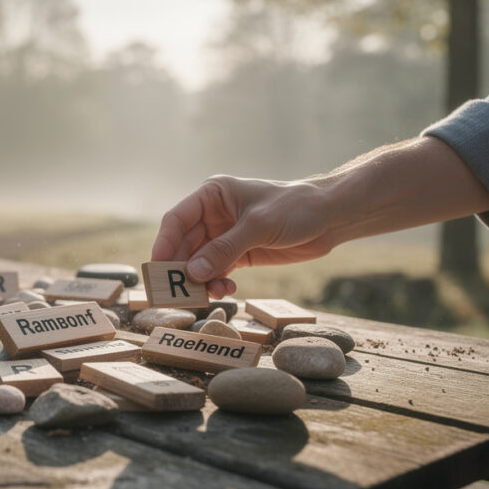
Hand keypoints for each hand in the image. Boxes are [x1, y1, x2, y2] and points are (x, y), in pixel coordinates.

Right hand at [151, 175, 339, 297]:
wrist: (330, 217)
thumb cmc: (295, 208)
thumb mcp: (258, 226)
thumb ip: (225, 249)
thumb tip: (193, 273)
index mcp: (212, 195)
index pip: (177, 219)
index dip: (164, 243)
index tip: (158, 267)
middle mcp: (213, 215)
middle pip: (184, 245)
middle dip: (182, 268)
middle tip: (180, 292)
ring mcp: (225, 236)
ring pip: (199, 262)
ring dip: (201, 280)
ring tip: (212, 293)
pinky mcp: (238, 253)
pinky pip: (217, 271)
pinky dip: (217, 283)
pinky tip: (227, 290)